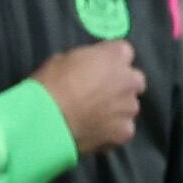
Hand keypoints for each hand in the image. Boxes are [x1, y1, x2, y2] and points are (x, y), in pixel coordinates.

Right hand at [36, 39, 145, 154]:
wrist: (48, 119)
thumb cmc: (52, 83)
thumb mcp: (64, 58)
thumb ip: (87, 61)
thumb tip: (89, 68)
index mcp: (117, 56)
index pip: (123, 52)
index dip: (109, 60)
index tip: (98, 67)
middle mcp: (131, 80)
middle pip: (134, 80)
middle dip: (121, 84)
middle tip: (100, 92)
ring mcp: (131, 107)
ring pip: (129, 106)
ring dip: (118, 108)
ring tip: (95, 115)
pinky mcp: (126, 130)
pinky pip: (123, 127)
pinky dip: (112, 129)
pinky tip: (96, 130)